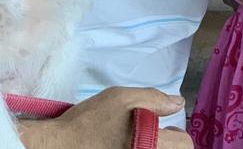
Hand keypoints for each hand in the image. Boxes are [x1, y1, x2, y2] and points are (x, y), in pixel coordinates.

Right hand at [20, 86, 189, 148]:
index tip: (167, 129)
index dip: (178, 133)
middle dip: (169, 144)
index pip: (184, 144)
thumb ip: (153, 98)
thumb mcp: (120, 98)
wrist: (57, 146)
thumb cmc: (88, 122)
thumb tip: (178, 103)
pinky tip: (125, 146)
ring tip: (139, 141)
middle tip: (155, 136)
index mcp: (150, 143)